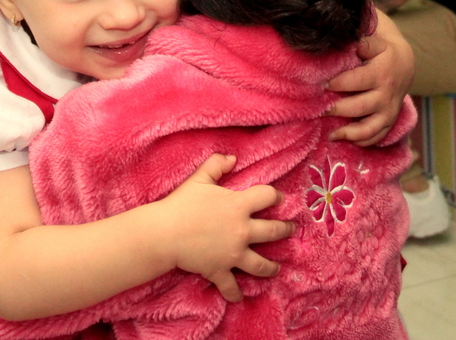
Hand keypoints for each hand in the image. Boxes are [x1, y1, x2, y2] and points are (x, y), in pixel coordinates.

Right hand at [159, 154, 292, 301]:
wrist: (164, 233)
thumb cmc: (181, 204)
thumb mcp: (199, 178)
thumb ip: (217, 164)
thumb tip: (232, 157)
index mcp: (239, 205)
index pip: (268, 196)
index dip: (276, 195)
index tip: (279, 198)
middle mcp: (242, 231)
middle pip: (274, 231)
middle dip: (285, 230)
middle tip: (290, 230)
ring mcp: (233, 254)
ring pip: (261, 264)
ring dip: (271, 267)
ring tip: (276, 268)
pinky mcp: (220, 271)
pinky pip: (231, 287)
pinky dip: (235, 294)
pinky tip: (239, 298)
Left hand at [325, 6, 414, 145]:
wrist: (405, 62)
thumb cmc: (381, 48)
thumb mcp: (376, 37)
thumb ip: (363, 39)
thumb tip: (350, 41)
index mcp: (382, 70)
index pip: (356, 80)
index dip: (337, 84)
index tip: (321, 85)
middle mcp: (387, 92)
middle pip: (360, 107)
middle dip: (337, 109)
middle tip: (319, 108)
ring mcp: (389, 109)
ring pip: (370, 128)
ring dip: (349, 133)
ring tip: (330, 134)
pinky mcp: (390, 120)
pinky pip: (377, 136)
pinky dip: (362, 142)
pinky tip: (344, 139)